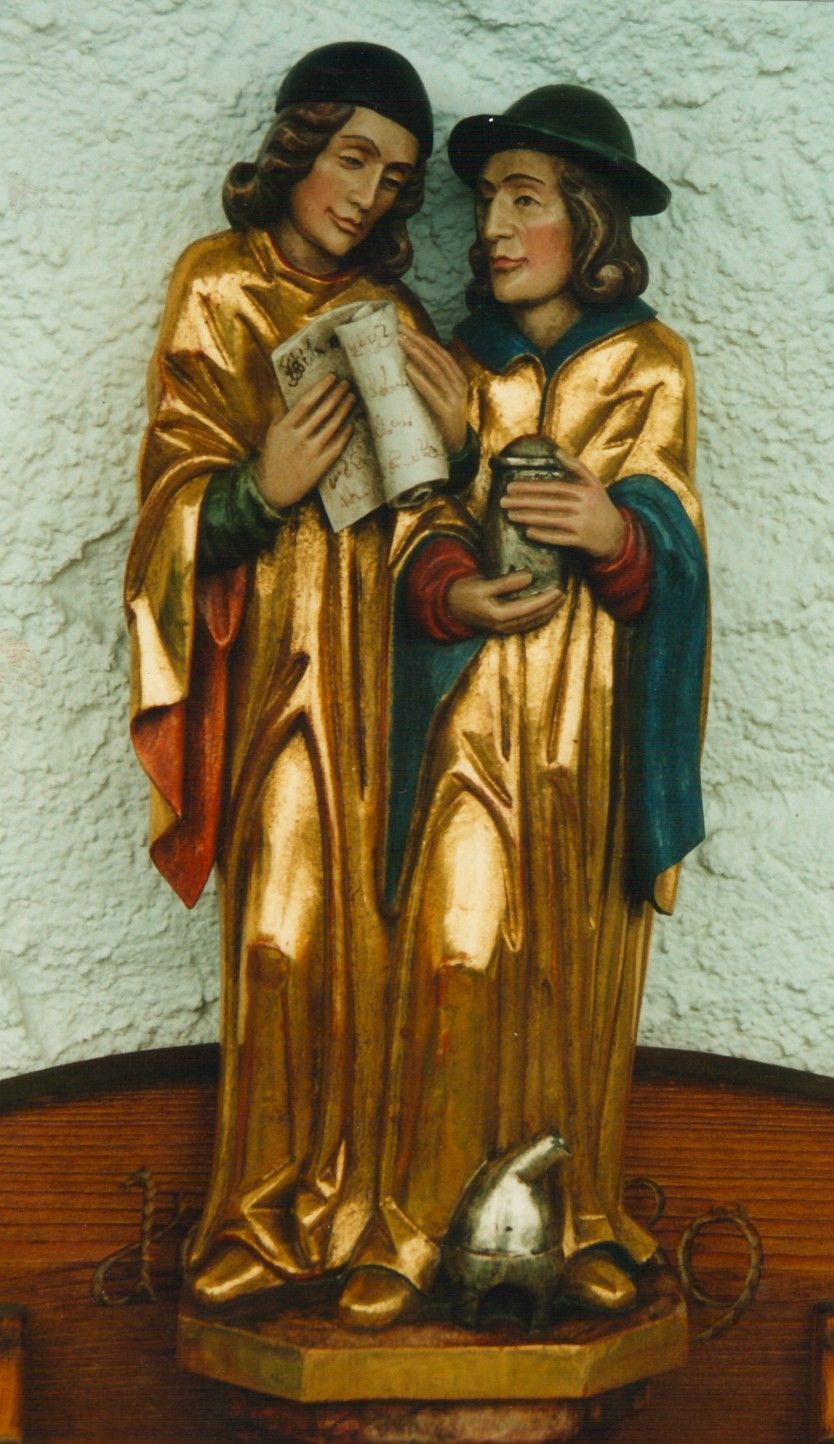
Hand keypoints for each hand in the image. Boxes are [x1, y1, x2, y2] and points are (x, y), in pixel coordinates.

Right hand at [253, 374, 354, 508]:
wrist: (270, 489)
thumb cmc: (272, 458)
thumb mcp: (272, 434)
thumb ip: (283, 415)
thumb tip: (293, 396)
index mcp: (284, 428)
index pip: (306, 403)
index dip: (321, 389)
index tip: (332, 377)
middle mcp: (297, 439)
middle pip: (322, 412)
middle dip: (337, 396)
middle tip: (347, 385)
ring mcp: (309, 453)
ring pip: (332, 427)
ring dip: (344, 411)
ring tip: (352, 399)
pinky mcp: (318, 467)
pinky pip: (336, 448)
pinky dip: (344, 435)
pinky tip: (351, 425)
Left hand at [400, 331, 467, 454]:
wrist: (457, 446)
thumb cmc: (443, 419)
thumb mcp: (441, 395)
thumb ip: (432, 380)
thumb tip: (408, 362)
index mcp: (458, 377)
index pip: (440, 353)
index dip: (424, 339)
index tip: (406, 328)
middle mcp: (458, 384)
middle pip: (437, 357)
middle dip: (418, 342)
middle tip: (399, 330)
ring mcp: (454, 398)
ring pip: (435, 370)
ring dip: (417, 355)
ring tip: (402, 344)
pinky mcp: (446, 412)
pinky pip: (431, 392)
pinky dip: (419, 379)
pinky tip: (407, 369)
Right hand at [447, 571, 563, 634]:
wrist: (448, 606)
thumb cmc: (464, 592)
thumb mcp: (483, 585)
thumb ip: (506, 583)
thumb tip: (529, 578)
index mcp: (499, 615)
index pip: (530, 608)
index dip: (546, 600)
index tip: (559, 590)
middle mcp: (503, 625)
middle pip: (534, 617)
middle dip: (551, 606)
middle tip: (564, 593)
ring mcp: (503, 628)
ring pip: (532, 622)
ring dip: (547, 612)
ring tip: (559, 601)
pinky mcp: (502, 627)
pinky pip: (526, 624)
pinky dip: (538, 617)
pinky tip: (545, 610)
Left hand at [501, 449, 624, 559]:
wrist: (618, 535)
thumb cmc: (600, 507)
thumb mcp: (593, 484)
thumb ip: (576, 468)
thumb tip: (557, 452)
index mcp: (584, 490)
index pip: (553, 487)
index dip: (531, 487)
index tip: (511, 486)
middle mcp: (584, 506)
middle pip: (549, 502)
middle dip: (524, 501)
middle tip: (503, 501)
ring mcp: (583, 524)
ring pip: (551, 519)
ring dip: (529, 517)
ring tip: (510, 515)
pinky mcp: (582, 541)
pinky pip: (560, 538)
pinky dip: (544, 535)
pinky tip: (528, 532)